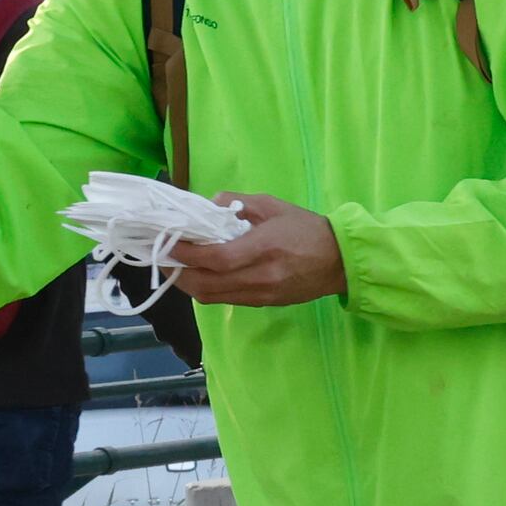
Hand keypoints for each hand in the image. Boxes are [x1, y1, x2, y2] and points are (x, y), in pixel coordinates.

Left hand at [179, 194, 345, 306]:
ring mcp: (262, 294)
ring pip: (212, 296)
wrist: (340, 262)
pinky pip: (226, 300)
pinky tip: (200, 276)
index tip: (169, 243)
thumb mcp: (273, 205)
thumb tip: (209, 204)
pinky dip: (207, 289)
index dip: (187, 254)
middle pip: (207, 284)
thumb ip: (238, 202)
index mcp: (264, 248)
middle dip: (179, 272)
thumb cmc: (307, 228)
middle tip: (165, 257)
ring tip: (177, 268)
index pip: (216, 258)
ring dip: (188, 284)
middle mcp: (261, 276)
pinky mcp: (264, 303)